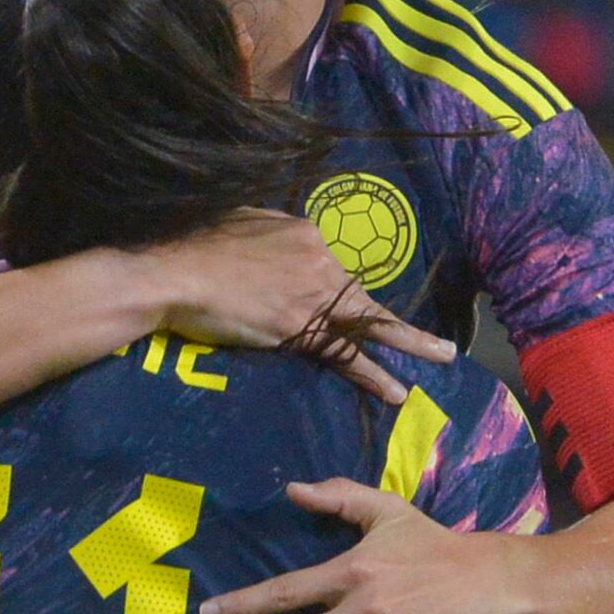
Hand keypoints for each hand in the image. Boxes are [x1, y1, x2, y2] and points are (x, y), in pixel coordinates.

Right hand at [136, 217, 449, 401]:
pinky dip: (370, 373)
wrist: (172, 272)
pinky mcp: (297, 327)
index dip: (339, 294)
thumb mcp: (238, 224)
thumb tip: (269, 248)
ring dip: (409, 345)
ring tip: (441, 358)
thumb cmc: (192, 246)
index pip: (332, 268)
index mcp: (303, 232)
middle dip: (404, 324)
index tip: (336, 310)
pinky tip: (395, 389)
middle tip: (441, 343)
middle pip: (364, 296)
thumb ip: (264, 237)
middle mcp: (317, 260)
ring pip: (368, 325)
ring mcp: (311, 295)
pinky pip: (342, 354)